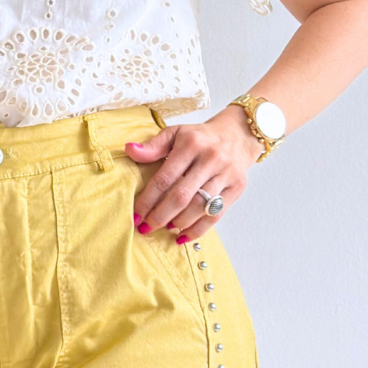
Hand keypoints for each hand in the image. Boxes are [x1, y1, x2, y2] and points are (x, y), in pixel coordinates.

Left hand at [125, 106, 265, 240]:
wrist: (237, 134)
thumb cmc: (199, 137)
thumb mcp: (175, 133)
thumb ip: (153, 145)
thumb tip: (130, 150)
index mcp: (191, 144)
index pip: (165, 178)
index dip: (148, 200)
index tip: (136, 216)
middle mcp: (210, 159)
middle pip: (181, 196)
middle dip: (160, 216)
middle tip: (146, 228)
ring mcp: (226, 174)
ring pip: (199, 208)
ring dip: (179, 223)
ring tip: (165, 228)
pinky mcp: (237, 188)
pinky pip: (216, 215)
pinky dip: (198, 229)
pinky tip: (184, 235)